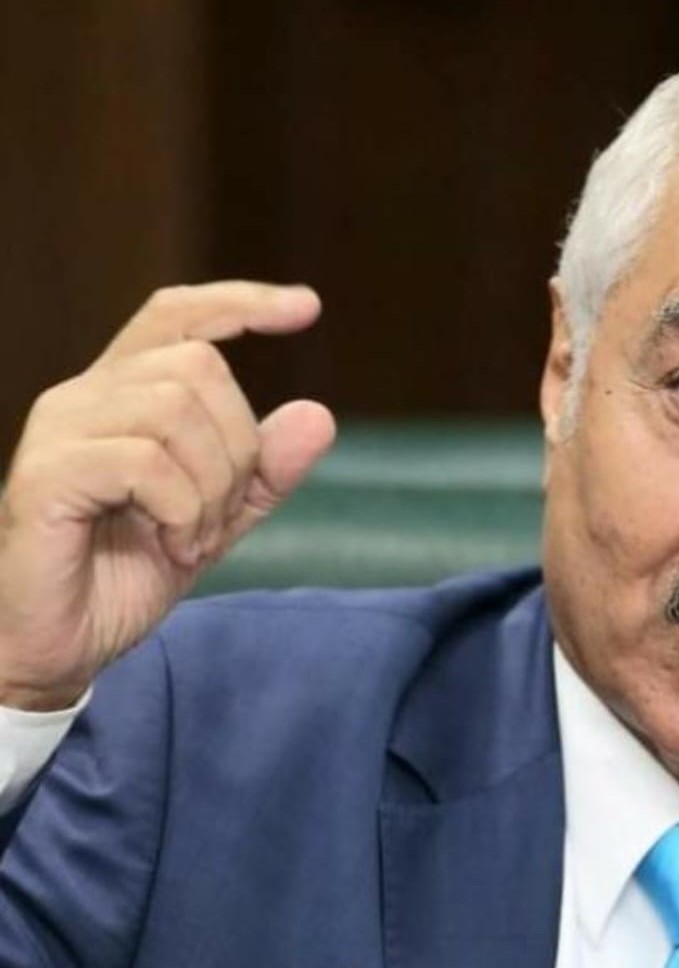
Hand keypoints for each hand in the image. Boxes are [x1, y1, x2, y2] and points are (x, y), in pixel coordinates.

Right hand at [0, 281, 335, 709]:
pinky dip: (184, 510)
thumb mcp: (219, 519)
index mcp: (124, 395)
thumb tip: (319, 415)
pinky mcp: (49, 474)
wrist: (60, 644)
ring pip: (177, 408)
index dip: (241, 303)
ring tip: (192, 537)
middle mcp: (87, 396)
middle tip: (220, 516)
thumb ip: (266, 471)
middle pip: (199, 365)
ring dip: (211, 486)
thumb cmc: (126, 574)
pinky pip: (147, 462)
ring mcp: (62, 430)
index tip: (307, 307)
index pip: (180, 316)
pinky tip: (173, 545)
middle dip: (238, 446)